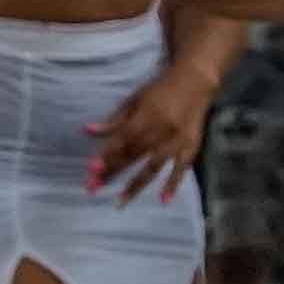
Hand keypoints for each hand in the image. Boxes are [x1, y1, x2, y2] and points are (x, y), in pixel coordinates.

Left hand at [87, 67, 214, 205]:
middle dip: (112, 172)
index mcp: (146, 117)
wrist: (196, 81)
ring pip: (154, 166)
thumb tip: (87, 131)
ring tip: (120, 202)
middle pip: (133, 156)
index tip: (90, 171)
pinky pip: (182, 168)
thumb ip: (114, 119)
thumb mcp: (134, 99)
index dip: (106, 156)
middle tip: (93, 189)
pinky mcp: (192, 146)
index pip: (122, 141)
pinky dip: (173, 184)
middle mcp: (161, 131)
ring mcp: (177, 140)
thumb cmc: (160, 89)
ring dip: (136, 185)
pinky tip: (163, 200)